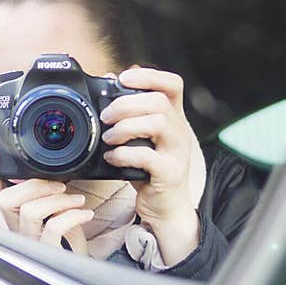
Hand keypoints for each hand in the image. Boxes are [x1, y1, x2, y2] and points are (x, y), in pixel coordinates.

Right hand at [0, 151, 90, 253]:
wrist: (81, 265)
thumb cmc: (67, 237)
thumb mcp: (56, 208)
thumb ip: (47, 191)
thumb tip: (52, 168)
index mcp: (15, 213)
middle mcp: (16, 227)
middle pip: (5, 199)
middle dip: (34, 185)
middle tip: (61, 186)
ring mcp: (29, 241)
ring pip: (30, 211)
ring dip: (58, 200)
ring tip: (78, 200)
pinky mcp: (47, 252)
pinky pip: (53, 227)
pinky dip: (72, 216)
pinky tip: (85, 214)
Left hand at [100, 68, 198, 266]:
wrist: (166, 209)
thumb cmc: (150, 171)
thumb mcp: (141, 139)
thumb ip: (130, 114)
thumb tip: (110, 81)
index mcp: (174, 119)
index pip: (173, 85)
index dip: (150, 75)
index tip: (123, 78)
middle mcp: (179, 132)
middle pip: (160, 101)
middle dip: (126, 104)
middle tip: (106, 117)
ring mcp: (177, 152)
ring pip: (158, 122)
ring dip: (126, 127)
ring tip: (109, 138)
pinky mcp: (169, 173)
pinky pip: (148, 156)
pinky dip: (124, 154)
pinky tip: (113, 158)